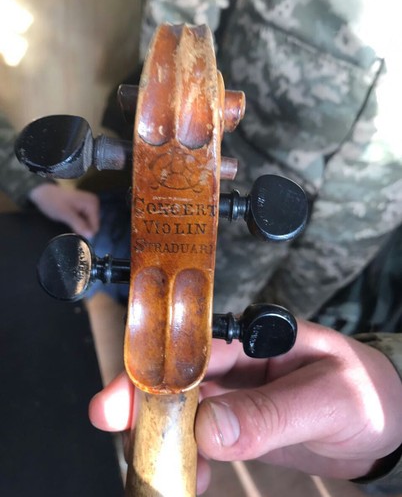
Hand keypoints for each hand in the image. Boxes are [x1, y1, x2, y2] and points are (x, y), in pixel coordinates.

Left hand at [29, 183, 99, 238]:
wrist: (43, 192)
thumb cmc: (53, 202)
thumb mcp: (66, 214)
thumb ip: (79, 225)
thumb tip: (91, 236)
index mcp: (92, 204)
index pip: (95, 226)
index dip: (85, 232)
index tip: (74, 233)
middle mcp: (94, 203)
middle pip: (93, 225)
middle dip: (83, 229)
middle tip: (69, 227)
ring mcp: (89, 205)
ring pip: (88, 224)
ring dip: (79, 226)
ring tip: (68, 223)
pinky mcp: (85, 207)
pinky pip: (85, 220)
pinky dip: (78, 223)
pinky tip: (70, 221)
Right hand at [89, 320, 401, 491]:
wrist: (389, 423)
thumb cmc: (367, 393)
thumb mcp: (327, 400)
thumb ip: (270, 413)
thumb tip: (210, 429)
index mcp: (256, 338)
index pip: (194, 347)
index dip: (153, 369)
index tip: (120, 399)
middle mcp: (239, 363)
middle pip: (177, 378)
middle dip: (143, 403)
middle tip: (114, 429)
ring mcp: (237, 396)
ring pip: (184, 412)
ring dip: (163, 438)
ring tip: (154, 468)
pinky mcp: (241, 424)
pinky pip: (203, 440)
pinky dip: (189, 459)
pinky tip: (187, 478)